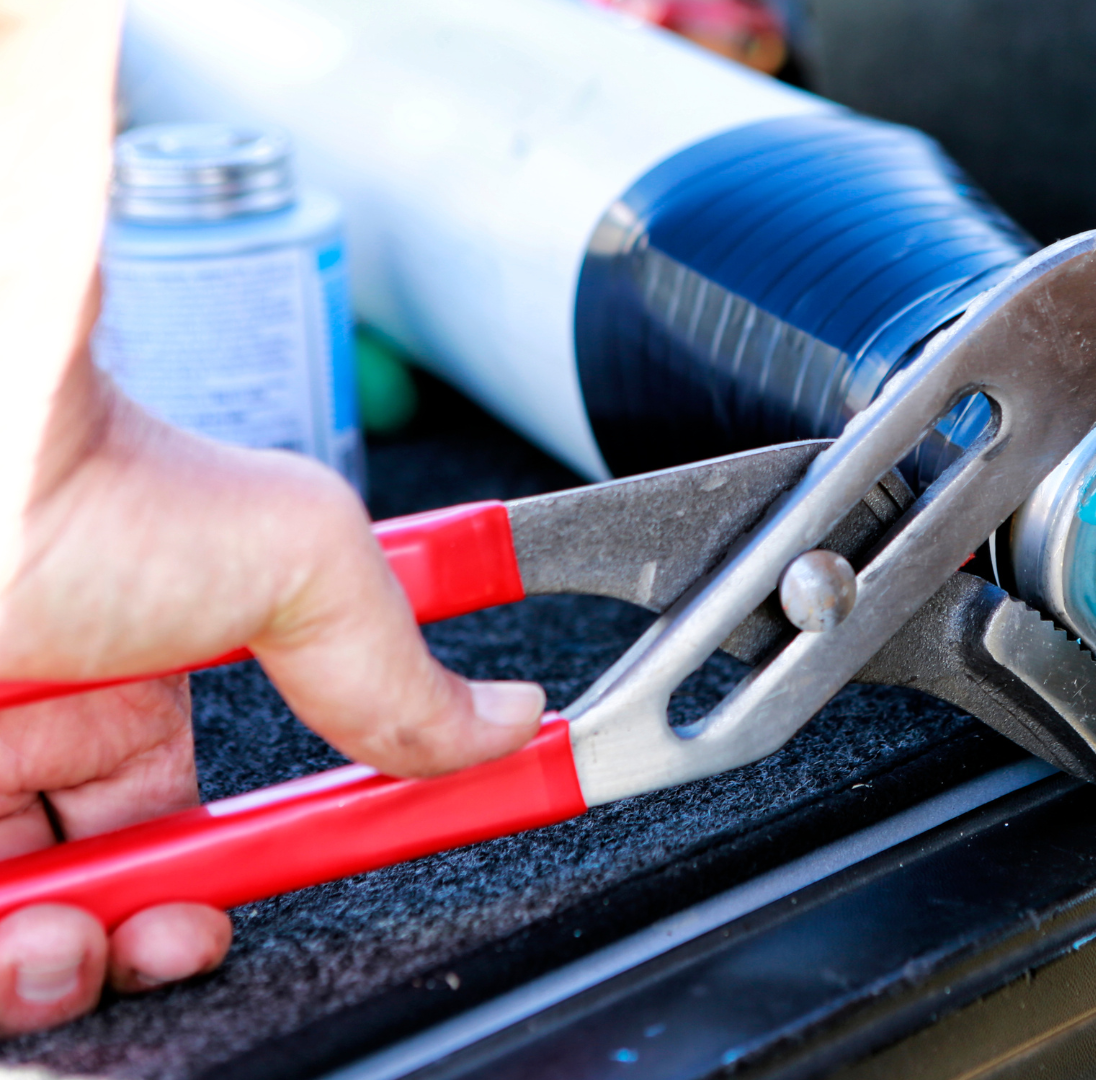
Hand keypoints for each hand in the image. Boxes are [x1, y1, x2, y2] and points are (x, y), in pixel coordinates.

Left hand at [0, 336, 548, 1033]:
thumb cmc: (88, 484)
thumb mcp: (301, 559)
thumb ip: (403, 662)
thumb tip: (504, 723)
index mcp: (147, 691)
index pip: (229, 816)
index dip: (277, 865)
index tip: (316, 886)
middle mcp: (48, 743)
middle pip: (123, 896)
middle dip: (164, 938)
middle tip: (177, 930)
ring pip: (44, 932)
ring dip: (81, 964)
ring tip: (88, 936)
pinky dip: (10, 967)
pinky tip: (31, 931)